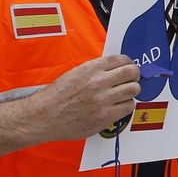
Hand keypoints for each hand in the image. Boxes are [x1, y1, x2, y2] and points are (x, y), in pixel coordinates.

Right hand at [26, 55, 140, 141]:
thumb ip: (95, 70)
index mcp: (90, 69)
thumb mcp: (74, 73)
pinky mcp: (105, 116)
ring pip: (133, 90)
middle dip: (134, 75)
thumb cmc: (56, 97)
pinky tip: (118, 106)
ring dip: (131, 92)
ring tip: (124, 94)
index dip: (128, 63)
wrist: (43, 117)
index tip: (128, 66)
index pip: (121, 59)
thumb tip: (114, 68)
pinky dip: (126, 106)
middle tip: (131, 79)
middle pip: (132, 72)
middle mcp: (98, 82)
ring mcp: (103, 100)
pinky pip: (128, 107)